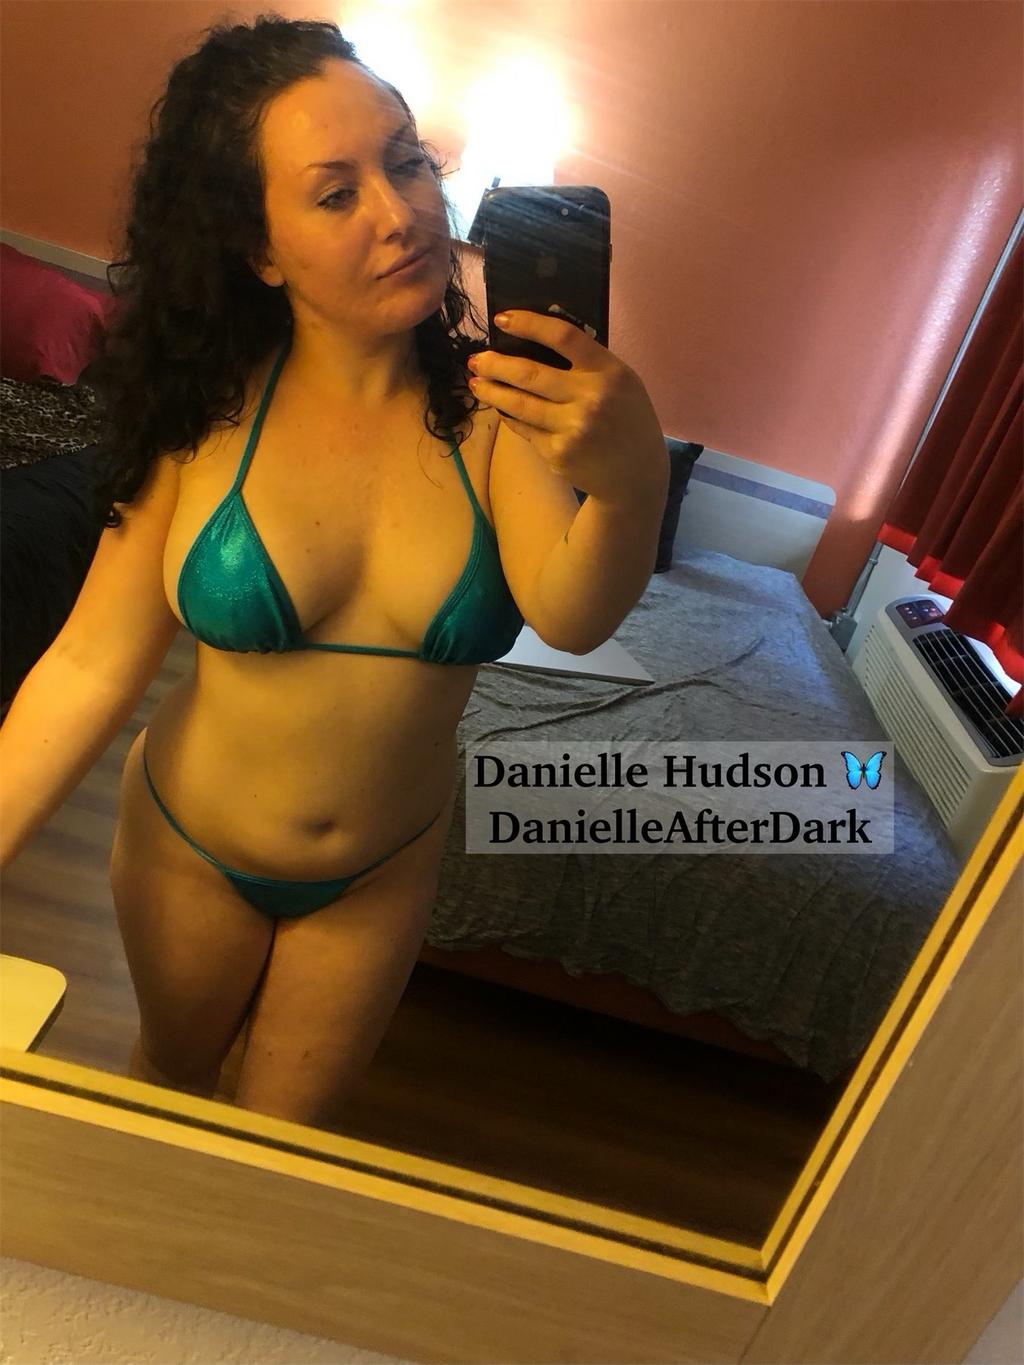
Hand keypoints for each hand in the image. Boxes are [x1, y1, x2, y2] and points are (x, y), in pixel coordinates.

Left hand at [466, 311, 667, 503]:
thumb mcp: (621, 383)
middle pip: (530, 374)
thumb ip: (588, 364)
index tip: (501, 319)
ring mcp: (572, 429)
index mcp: (608, 372)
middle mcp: (590, 399)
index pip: (563, 337)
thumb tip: (533, 343)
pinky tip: (502, 409)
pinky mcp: (558, 454)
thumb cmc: (626, 420)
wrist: (636, 475)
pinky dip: (511, 418)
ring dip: (492, 392)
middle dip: (495, 365)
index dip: (528, 324)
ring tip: (477, 383)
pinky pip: (525, 430)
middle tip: (475, 360)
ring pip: (519, 405)